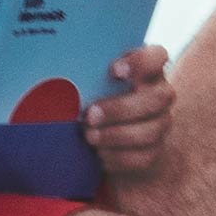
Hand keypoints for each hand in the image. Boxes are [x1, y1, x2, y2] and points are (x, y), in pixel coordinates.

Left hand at [84, 44, 172, 184]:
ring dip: (116, 135)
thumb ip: (88, 73)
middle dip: (120, 108)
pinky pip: (142, 158)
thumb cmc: (97, 97)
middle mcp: (160, 96)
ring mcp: (160, 124)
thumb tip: (56, 69)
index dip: (141, 62)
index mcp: (147, 70)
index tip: (114, 70)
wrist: (112, 136)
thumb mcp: (93, 80)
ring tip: (89, 137)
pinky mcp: (153, 152)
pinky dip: (118, 158)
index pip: (158, 57)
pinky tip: (99, 155)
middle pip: (156, 99)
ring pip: (149, 132)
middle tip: (90, 114)